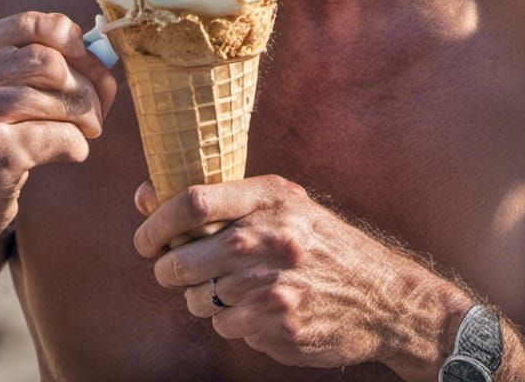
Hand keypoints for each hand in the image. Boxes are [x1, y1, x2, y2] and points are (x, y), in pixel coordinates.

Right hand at [0, 12, 115, 250]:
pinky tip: (72, 151)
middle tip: (99, 105)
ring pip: (63, 97)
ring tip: (88, 129)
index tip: (86, 61)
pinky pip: (63, 137)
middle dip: (90, 83)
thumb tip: (100, 49)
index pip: (33, 24)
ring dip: (89, 116)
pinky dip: (78, 144)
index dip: (72, 40)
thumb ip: (27, 63)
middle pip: (54, 62)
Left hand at [133, 175, 408, 369]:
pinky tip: (263, 309)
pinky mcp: (278, 327)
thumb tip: (143, 196)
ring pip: (200, 298)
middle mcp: (268, 240)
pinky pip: (227, 327)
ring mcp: (273, 287)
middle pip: (184, 259)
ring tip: (237, 286)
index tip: (145, 238)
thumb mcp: (281, 204)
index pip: (193, 202)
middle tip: (171, 269)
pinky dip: (235, 321)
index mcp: (269, 199)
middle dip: (167, 269)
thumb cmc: (318, 242)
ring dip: (204, 296)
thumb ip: (218, 201)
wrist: (381, 296)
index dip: (156, 222)